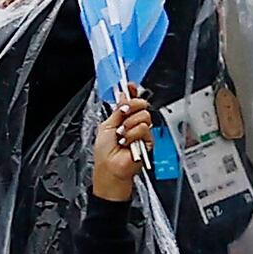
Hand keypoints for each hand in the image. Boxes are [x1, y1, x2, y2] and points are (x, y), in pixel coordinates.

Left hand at [84, 86, 154, 205]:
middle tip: (123, 113)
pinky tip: (127, 142)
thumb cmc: (104, 152)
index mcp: (122, 118)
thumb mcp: (106, 126)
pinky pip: (144, 129)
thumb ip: (116, 111)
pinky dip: (133, 135)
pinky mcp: (148, 140)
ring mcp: (142, 131)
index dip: (132, 92)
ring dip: (129, 125)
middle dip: (131, 107)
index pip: (131, 101)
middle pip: (141, 104)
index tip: (130, 86)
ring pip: (144, 116)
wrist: (110, 167)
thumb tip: (123, 96)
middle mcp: (134, 123)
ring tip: (122, 135)